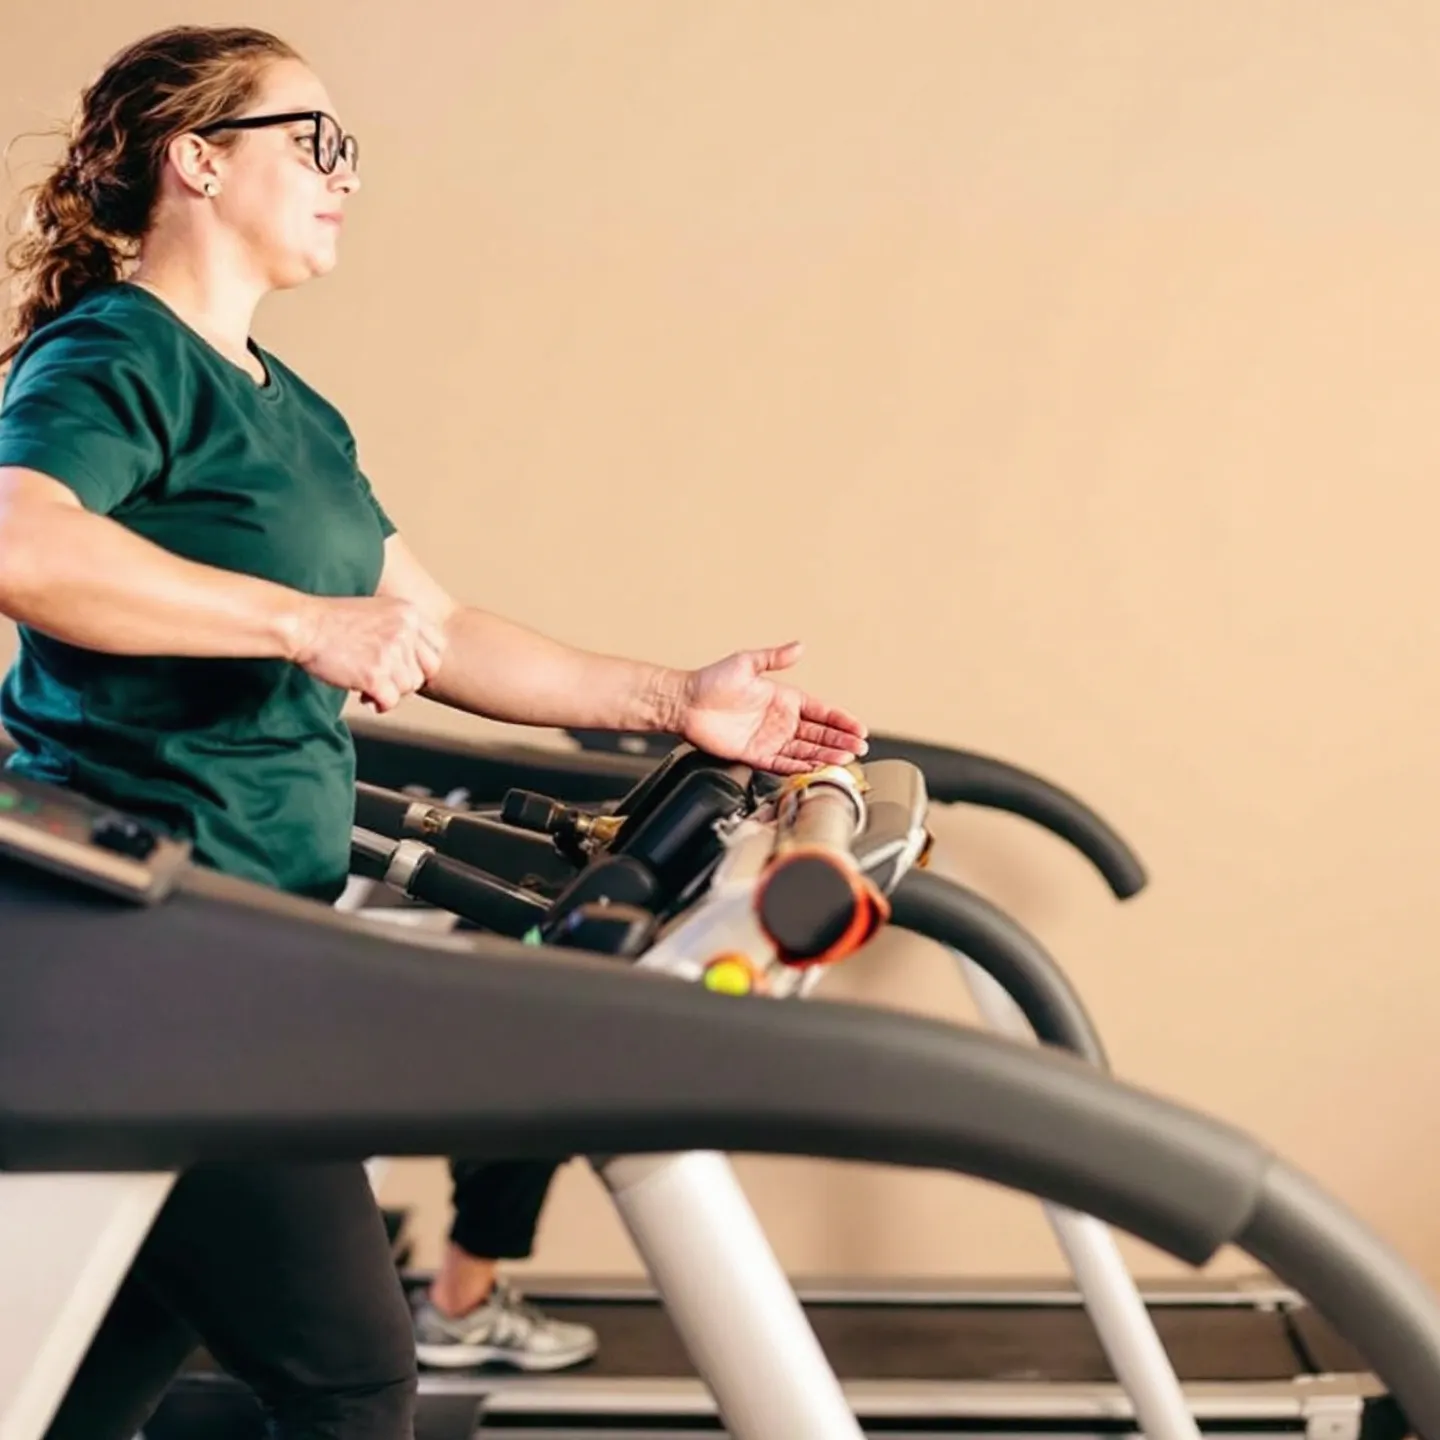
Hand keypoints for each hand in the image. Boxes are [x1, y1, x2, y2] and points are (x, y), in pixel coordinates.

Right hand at [290, 596, 447, 712]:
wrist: (304, 625)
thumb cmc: (334, 621)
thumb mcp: (379, 611)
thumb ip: (403, 630)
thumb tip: (417, 665)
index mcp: (409, 613)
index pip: (438, 646)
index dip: (423, 662)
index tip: (405, 667)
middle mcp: (406, 631)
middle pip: (426, 671)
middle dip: (407, 680)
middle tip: (385, 680)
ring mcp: (392, 653)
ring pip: (408, 688)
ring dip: (389, 691)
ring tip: (368, 686)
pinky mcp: (376, 675)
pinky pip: (391, 701)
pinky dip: (379, 704)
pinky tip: (364, 696)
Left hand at [676, 641, 867, 774]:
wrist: (685, 703)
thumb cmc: (712, 682)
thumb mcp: (746, 663)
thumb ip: (774, 658)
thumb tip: (799, 646)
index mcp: (785, 699)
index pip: (821, 712)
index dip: (841, 721)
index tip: (859, 729)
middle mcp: (781, 721)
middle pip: (819, 735)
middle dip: (841, 742)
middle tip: (859, 749)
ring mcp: (770, 740)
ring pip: (805, 752)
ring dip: (826, 757)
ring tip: (845, 761)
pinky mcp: (756, 755)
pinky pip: (783, 765)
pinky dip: (800, 769)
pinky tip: (817, 771)